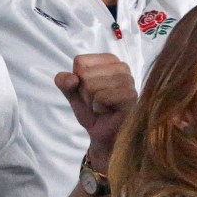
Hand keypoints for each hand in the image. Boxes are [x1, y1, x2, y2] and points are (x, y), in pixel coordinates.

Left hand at [54, 54, 136, 168]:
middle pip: (84, 74)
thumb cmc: (91, 111)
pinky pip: (101, 97)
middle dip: (84, 93)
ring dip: (91, 102)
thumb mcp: (71, 93)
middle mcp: (122, 66)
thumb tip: (71, 78)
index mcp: (109, 59)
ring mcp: (129, 80)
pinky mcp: (132, 96)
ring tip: (103, 108)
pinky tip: (109, 112)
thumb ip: (64, 81)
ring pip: (91, 86)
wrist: (103, 136)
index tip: (90, 92)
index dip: (77, 80)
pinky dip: (99, 108)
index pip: (79, 62)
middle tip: (97, 103)